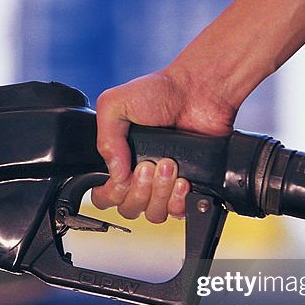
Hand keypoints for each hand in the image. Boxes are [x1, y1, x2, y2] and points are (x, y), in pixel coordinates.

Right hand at [91, 69, 237, 221]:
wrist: (199, 91)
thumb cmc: (162, 92)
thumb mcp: (115, 103)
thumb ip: (105, 139)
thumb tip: (114, 175)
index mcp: (119, 159)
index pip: (104, 195)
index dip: (109, 194)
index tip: (120, 178)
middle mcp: (141, 175)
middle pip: (129, 209)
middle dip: (138, 190)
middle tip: (148, 165)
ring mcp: (164, 183)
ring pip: (153, 214)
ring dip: (159, 192)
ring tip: (169, 164)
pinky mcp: (188, 186)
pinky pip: (178, 212)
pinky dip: (179, 200)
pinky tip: (183, 179)